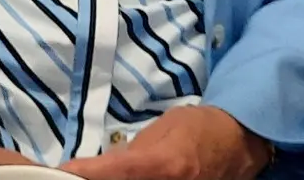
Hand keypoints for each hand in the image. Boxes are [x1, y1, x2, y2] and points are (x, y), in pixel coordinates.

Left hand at [59, 106, 271, 179]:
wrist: (240, 144)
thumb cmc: (200, 129)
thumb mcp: (163, 130)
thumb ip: (132, 153)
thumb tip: (99, 168)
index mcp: (166, 165)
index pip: (118, 171)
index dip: (88, 173)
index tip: (63, 171)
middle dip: (97, 179)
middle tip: (73, 174)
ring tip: (91, 175)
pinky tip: (114, 179)